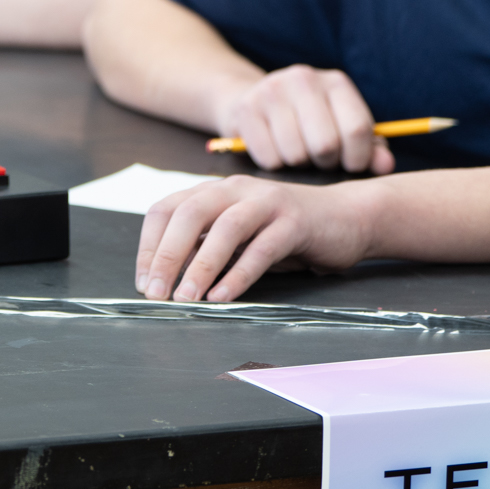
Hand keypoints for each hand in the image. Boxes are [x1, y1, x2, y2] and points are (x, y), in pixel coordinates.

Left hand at [136, 174, 375, 301]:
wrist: (347, 218)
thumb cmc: (285, 232)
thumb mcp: (239, 236)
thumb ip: (207, 246)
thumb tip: (166, 277)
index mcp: (214, 191)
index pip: (166, 210)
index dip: (148, 245)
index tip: (142, 281)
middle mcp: (235, 190)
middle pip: (188, 215)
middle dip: (166, 255)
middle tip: (156, 292)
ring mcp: (266, 202)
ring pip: (224, 229)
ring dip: (200, 266)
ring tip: (186, 298)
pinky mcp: (295, 223)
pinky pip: (261, 249)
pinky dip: (239, 274)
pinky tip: (223, 296)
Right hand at [209, 65, 394, 173]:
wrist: (252, 100)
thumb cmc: (308, 121)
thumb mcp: (342, 127)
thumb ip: (369, 148)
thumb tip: (386, 165)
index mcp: (336, 82)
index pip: (358, 129)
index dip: (357, 158)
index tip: (350, 164)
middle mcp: (304, 79)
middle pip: (326, 145)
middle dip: (325, 163)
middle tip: (319, 160)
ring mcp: (271, 91)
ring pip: (296, 154)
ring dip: (298, 165)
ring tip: (297, 153)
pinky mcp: (245, 109)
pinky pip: (268, 158)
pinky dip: (274, 165)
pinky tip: (274, 151)